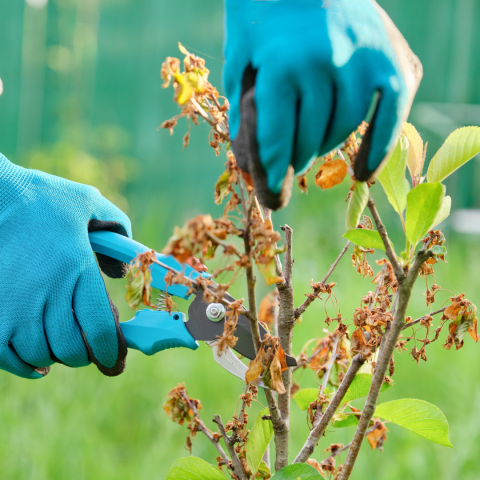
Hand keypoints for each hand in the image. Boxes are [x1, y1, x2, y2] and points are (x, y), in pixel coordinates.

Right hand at [0, 155, 130, 378]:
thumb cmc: (42, 198)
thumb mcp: (88, 202)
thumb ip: (117, 230)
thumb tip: (121, 270)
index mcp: (76, 266)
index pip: (100, 328)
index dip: (111, 351)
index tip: (115, 358)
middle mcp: (46, 290)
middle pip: (72, 349)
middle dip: (86, 354)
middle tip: (89, 347)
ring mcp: (13, 305)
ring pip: (40, 355)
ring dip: (56, 356)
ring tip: (61, 344)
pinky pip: (6, 357)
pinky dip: (24, 365)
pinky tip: (35, 358)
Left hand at [224, 0, 421, 208]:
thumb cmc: (263, 12)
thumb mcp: (240, 56)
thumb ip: (245, 109)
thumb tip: (254, 161)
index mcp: (281, 65)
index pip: (276, 139)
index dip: (273, 172)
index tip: (272, 195)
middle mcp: (325, 63)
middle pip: (310, 138)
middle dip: (296, 156)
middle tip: (290, 159)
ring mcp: (363, 59)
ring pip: (344, 129)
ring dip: (325, 146)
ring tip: (313, 146)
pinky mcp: (392, 57)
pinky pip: (391, 115)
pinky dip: (379, 148)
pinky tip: (363, 173)